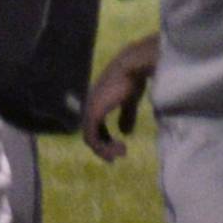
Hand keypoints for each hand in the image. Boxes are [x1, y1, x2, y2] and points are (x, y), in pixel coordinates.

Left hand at [83, 33, 160, 161]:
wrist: (131, 67)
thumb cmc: (132, 79)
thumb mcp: (130, 101)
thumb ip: (127, 116)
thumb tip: (125, 132)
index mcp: (97, 104)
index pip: (94, 128)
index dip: (105, 140)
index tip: (121, 149)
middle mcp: (90, 107)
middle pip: (91, 135)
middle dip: (105, 148)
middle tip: (121, 154)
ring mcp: (91, 110)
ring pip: (91, 139)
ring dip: (106, 150)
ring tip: (123, 152)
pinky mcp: (94, 113)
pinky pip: (92, 137)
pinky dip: (103, 147)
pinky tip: (120, 146)